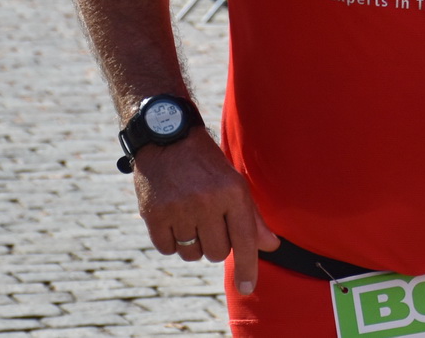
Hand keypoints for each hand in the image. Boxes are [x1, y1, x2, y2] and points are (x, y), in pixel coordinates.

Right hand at [131, 129, 278, 293]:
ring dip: (193, 244)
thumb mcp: (235, 183)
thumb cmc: (206, 164)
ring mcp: (179, 208)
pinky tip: (173, 218)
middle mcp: (208, 201)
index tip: (248, 288)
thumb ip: (252, 218)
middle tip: (209, 221)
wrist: (167, 137)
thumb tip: (270, 246)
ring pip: (192, 255)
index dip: (248, 268)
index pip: (245, 239)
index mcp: (232, 192)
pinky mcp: (154, 214)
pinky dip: (171, 241)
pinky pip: (168, 249)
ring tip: (190, 217)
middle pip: (217, 253)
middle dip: (215, 244)